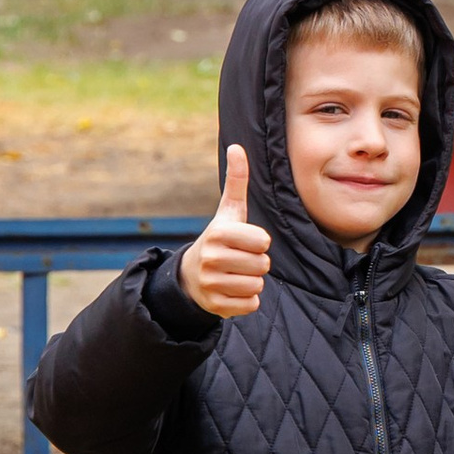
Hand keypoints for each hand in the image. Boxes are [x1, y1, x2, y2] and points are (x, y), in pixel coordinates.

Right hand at [180, 144, 270, 318]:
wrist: (191, 275)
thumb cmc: (220, 238)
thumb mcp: (229, 210)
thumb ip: (237, 180)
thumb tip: (237, 146)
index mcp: (218, 234)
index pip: (263, 242)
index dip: (259, 242)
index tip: (244, 241)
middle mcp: (211, 259)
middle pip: (263, 265)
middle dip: (257, 263)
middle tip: (239, 259)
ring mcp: (210, 284)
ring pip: (257, 285)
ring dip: (252, 281)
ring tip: (235, 274)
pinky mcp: (214, 306)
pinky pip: (251, 305)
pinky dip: (247, 300)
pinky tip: (232, 290)